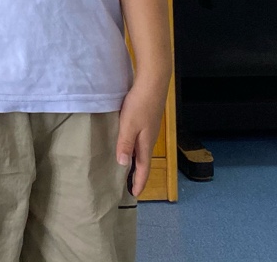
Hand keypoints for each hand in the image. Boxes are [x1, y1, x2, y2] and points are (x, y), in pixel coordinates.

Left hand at [116, 81, 166, 196]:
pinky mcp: (147, 121)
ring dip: (135, 162)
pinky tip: (127, 144)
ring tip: (126, 168)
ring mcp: (149, 130)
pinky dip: (134, 148)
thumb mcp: (128, 125)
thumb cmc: (140, 105)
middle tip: (128, 185)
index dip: (139, 182)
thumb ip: (125, 144)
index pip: (143, 169)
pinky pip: (140, 141)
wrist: (153, 83)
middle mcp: (149, 140)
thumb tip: (124, 165)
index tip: (134, 194)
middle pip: (143, 162)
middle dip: (137, 175)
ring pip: (142, 151)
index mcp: (145, 144)